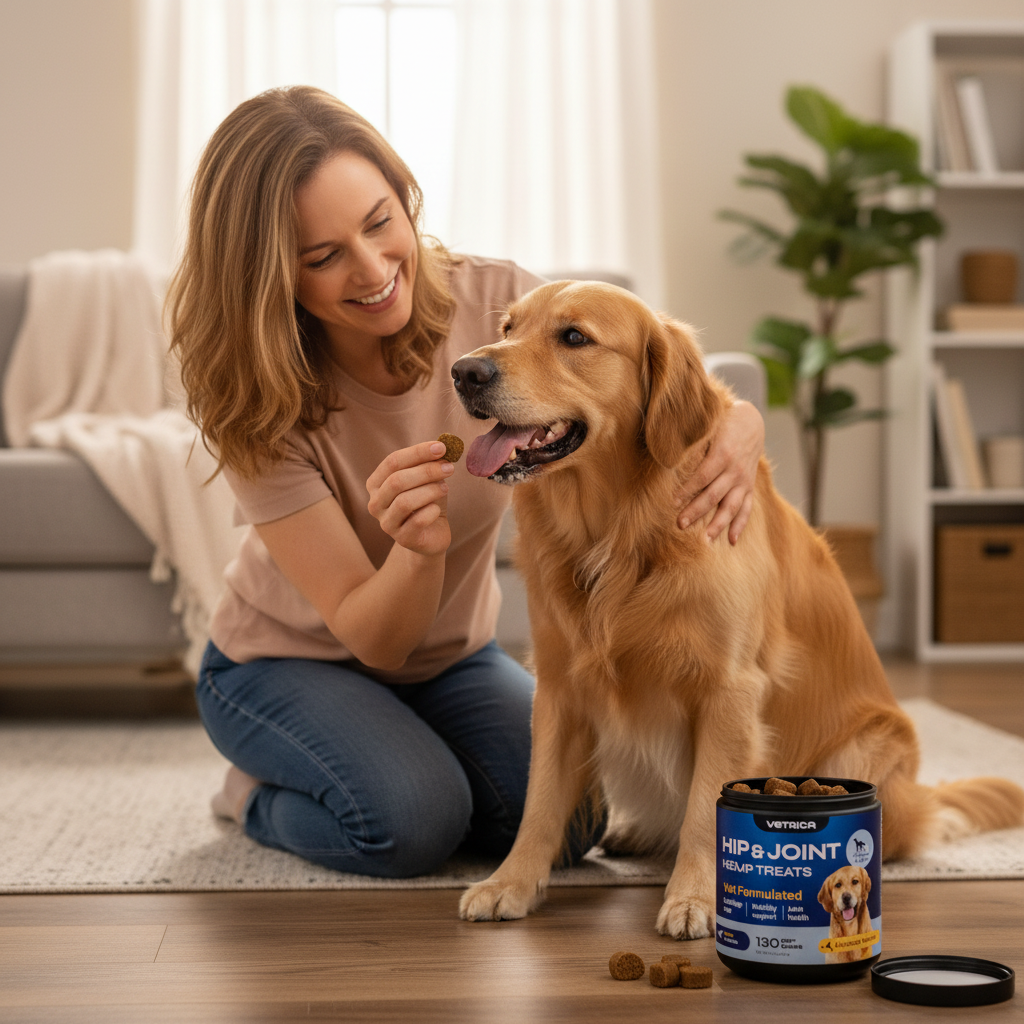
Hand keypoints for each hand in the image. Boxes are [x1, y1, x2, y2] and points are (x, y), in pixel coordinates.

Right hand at [366, 441, 453, 556]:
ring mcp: (386, 523)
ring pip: (404, 501)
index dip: (417, 452)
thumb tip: (442, 446)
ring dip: (430, 491)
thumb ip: (429, 463)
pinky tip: (437, 510)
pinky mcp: (402, 539)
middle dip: (426, 471)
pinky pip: (417, 521)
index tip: (441, 447)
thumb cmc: (427, 501)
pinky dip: (431, 511)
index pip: (392, 462)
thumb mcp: (427, 479)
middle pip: (397, 481)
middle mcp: (375, 503)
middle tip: (449, 467)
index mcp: (376, 483)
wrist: (432, 533)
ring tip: (445, 488)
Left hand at [676, 401, 763, 543]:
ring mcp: (743, 480)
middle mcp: (735, 470)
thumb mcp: (707, 426)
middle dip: (696, 510)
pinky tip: (731, 541)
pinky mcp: (749, 487)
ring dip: (718, 524)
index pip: (702, 476)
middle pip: (714, 494)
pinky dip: (740, 525)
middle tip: (680, 524)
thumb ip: (691, 439)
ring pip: (731, 506)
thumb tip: (665, 449)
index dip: (687, 490)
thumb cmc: (721, 423)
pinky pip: (746, 508)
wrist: (752, 422)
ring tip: (705, 540)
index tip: (671, 502)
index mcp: (723, 453)